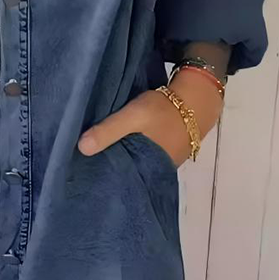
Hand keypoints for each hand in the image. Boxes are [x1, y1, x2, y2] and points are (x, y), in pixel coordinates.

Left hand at [77, 89, 191, 167]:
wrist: (197, 99)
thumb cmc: (164, 109)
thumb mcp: (133, 116)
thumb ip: (109, 130)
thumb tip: (81, 148)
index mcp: (147, 168)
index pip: (119, 180)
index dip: (102, 176)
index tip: (81, 173)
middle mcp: (155, 172)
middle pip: (126, 174)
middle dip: (108, 169)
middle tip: (83, 163)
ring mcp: (162, 163)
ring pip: (135, 165)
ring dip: (120, 160)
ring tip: (95, 155)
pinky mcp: (165, 153)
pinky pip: (143, 157)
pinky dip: (132, 153)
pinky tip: (118, 147)